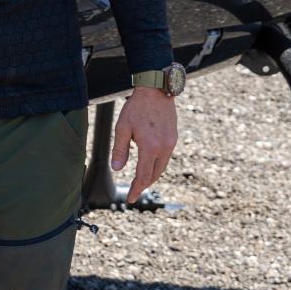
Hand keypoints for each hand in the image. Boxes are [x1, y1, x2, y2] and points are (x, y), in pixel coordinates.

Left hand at [111, 87, 178, 203]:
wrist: (156, 90)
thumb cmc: (137, 107)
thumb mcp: (122, 127)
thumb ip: (119, 149)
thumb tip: (117, 168)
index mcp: (150, 147)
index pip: (143, 175)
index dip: (136, 189)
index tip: (131, 199)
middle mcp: (163, 148)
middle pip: (154, 174)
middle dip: (144, 185)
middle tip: (135, 191)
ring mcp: (171, 143)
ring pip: (162, 167)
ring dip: (151, 176)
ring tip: (141, 181)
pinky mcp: (173, 138)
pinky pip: (166, 158)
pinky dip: (157, 165)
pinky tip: (149, 164)